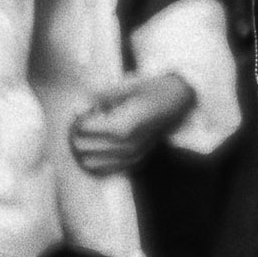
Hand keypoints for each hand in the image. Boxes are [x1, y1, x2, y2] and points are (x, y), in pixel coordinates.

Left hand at [68, 74, 195, 175]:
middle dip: (77, 134)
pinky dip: (96, 161)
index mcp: (122, 127)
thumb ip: (99, 96)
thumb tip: (78, 109)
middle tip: (85, 121)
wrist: (179, 100)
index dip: (78, 119)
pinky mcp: (136, 161)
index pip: (82, 130)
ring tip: (91, 135)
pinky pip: (105, 170)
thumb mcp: (125, 85)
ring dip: (84, 149)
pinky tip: (97, 150)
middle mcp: (126, 146)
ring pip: (90, 163)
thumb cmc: (152, 89)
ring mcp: (132, 156)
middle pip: (82, 147)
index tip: (85, 110)